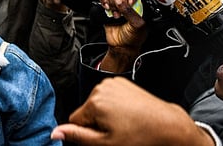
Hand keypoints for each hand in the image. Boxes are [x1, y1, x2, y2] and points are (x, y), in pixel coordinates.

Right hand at [51, 78, 216, 145]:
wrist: (167, 125)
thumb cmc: (141, 136)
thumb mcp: (106, 143)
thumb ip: (77, 136)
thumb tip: (55, 133)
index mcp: (95, 102)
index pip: (75, 120)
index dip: (87, 132)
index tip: (104, 136)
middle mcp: (101, 88)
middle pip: (87, 110)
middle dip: (97, 122)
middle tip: (117, 131)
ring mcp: (113, 83)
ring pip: (98, 104)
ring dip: (106, 114)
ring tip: (124, 123)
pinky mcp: (123, 82)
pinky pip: (109, 96)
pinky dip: (115, 105)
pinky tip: (128, 114)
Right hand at [98, 0, 145, 72]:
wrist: (122, 47)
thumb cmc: (134, 37)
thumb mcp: (137, 25)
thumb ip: (130, 11)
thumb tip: (120, 0)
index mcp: (141, 3)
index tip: (131, 1)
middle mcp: (130, 1)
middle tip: (122, 6)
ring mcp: (119, 4)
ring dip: (113, 1)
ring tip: (116, 14)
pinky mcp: (108, 7)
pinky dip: (104, 1)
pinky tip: (108, 9)